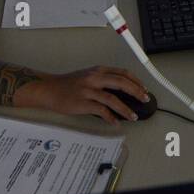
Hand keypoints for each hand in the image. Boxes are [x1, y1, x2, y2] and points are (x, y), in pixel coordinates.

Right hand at [25, 66, 149, 124]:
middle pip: (121, 83)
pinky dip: (111, 117)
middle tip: (145, 100)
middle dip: (136, 92)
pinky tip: (115, 122)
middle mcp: (95, 78)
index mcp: (98, 70)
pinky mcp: (83, 103)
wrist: (49, 89)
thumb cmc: (68, 84)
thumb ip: (103, 80)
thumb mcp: (87, 76)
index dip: (136, 81)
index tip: (144, 89)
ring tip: (133, 116)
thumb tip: (121, 92)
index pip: (122, 73)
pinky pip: (101, 110)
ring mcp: (88, 90)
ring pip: (113, 98)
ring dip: (125, 109)